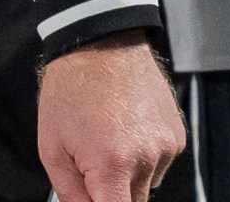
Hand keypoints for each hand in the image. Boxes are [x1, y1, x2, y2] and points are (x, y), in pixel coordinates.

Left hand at [38, 31, 184, 201]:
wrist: (102, 44)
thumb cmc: (72, 88)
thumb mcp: (52, 147)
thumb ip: (70, 193)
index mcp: (112, 164)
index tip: (95, 198)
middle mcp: (145, 159)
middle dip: (112, 193)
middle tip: (92, 165)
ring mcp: (166, 147)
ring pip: (147, 185)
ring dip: (129, 175)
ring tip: (109, 139)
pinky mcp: (177, 136)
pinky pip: (160, 163)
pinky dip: (144, 156)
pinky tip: (127, 130)